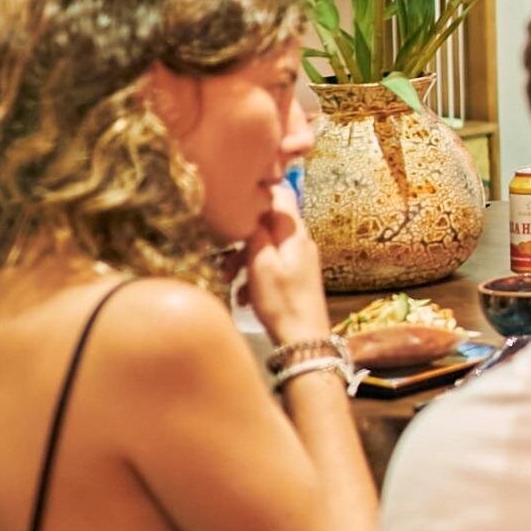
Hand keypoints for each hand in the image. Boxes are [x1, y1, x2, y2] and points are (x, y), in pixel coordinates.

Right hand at [245, 186, 330, 348]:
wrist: (304, 339)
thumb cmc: (282, 302)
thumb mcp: (262, 265)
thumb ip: (257, 234)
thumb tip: (252, 207)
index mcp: (294, 234)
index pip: (281, 195)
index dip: (259, 191)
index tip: (236, 198)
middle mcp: (300, 242)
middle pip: (267, 225)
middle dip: (242, 241)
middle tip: (226, 264)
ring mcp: (300, 259)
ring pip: (265, 248)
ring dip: (244, 263)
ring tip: (232, 284)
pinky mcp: (296, 276)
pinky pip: (270, 266)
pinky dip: (255, 277)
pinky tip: (245, 297)